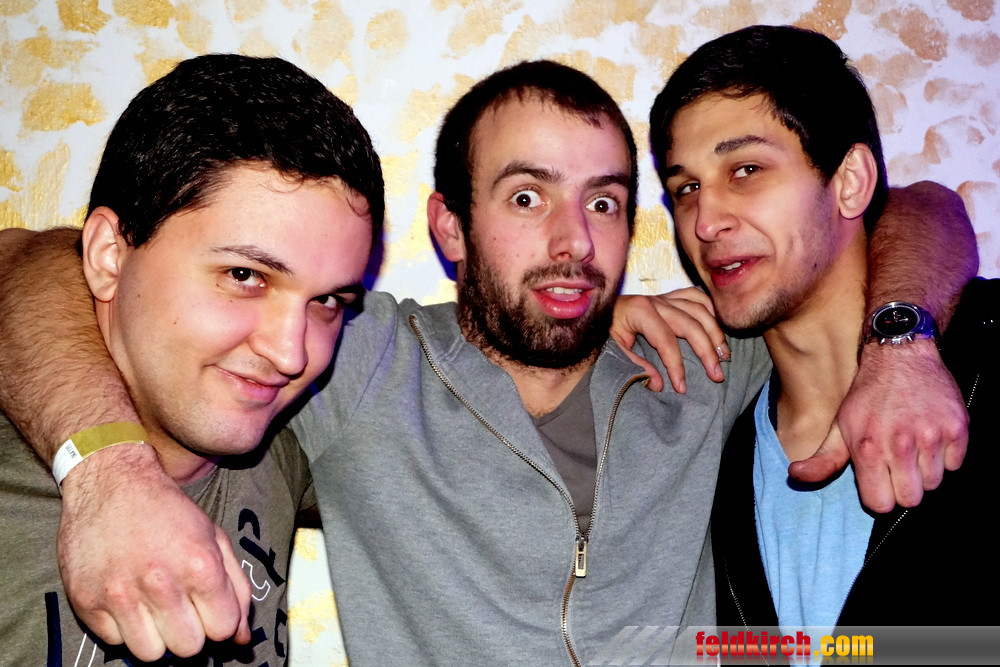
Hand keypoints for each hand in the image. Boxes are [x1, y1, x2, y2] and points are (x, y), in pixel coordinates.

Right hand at [58, 443, 251, 660]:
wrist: (112, 483)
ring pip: (151, 655)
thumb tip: (241, 637)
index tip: (208, 607)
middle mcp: (160, 582)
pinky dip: (124, 628)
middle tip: (181, 607)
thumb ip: (236, 589)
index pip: (223, 629)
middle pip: (188, 648)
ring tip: (154, 607)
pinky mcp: (86, 601)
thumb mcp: (214, 539)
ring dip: (157, 637)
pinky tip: (128, 599)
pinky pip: (115, 642)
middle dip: (190, 631)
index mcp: (200, 565)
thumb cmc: (168, 511)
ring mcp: (120, 594)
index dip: (219, 621)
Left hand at [610, 287, 728, 392]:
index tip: (682, 388)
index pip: (666, 340)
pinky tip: (716, 328)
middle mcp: (655, 300)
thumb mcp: (611, 350)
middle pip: (690, 323)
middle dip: (706, 351)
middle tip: (717, 375)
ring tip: (724, 354)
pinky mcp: (668, 297)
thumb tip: (658, 384)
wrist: (594, 312)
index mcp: (639, 310)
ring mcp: (664, 296)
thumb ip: (634, 366)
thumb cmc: (601, 331)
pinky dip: (710, 310)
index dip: (676, 366)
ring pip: (699, 308)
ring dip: (715, 331)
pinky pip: (695, 297)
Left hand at [789, 339, 967, 511]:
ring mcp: (932, 436)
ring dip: (925, 470)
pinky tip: (931, 435)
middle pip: (911, 499)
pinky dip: (946, 455)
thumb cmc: (867, 395)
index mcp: (867, 448)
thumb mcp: (840, 425)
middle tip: (898, 464)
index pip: (880, 504)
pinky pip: (956, 464)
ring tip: (914, 445)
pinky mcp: (957, 427)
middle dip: (904, 487)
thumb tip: (795, 476)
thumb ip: (823, 459)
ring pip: (935, 483)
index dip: (880, 496)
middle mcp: (901, 444)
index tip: (880, 480)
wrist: (901, 355)